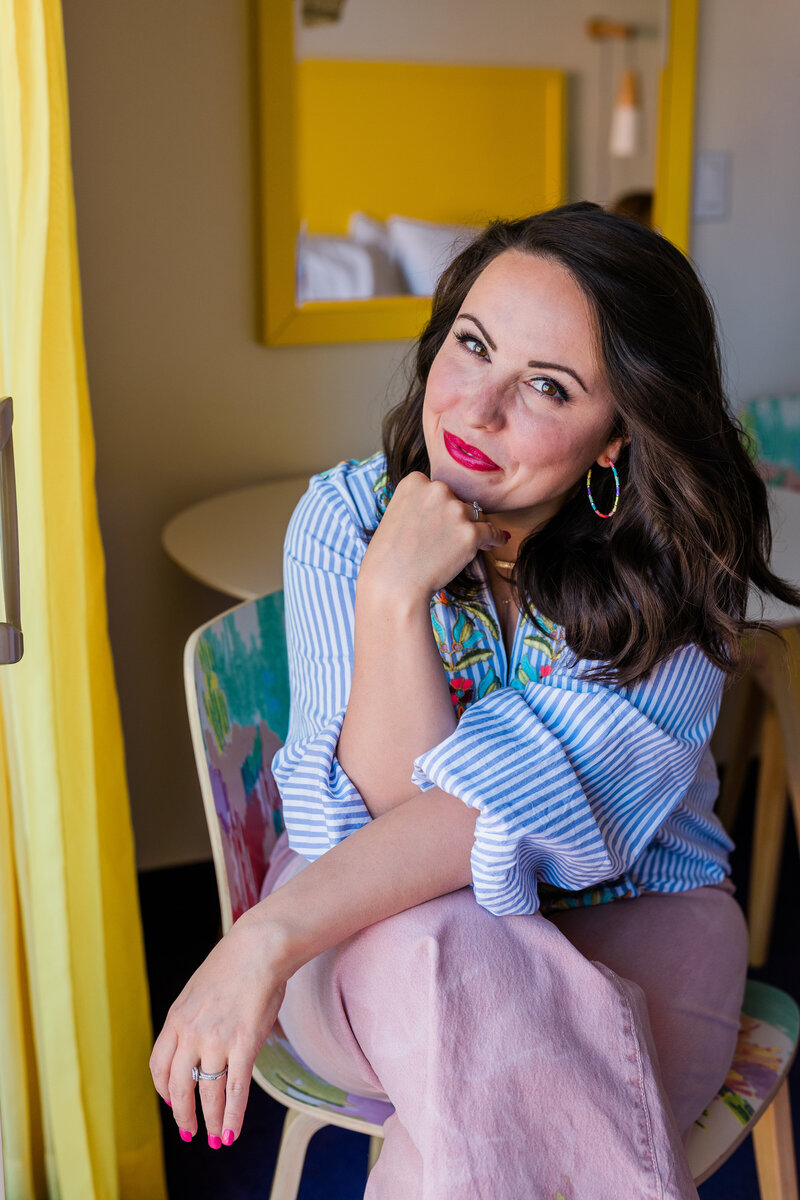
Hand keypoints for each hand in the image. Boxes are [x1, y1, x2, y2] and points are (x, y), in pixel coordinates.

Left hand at [149, 909, 288, 1146]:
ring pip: (208, 1095)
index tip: (173, 1102)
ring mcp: (217, 1041)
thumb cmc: (234, 965)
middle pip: (178, 1088)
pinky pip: (235, 1090)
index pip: (159, 1067)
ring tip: (217, 1139)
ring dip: (211, 1122)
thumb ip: (191, 1018)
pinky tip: (232, 1132)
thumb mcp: (198, 990)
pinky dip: (233, 1116)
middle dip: (183, 1116)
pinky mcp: (244, 1044)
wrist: (259, 948)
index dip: (164, 1090)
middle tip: (190, 1133)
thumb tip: (195, 1041)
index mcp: (176, 1019)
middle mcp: (191, 1034)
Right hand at [359, 472, 506, 603]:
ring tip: (462, 549)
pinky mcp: (470, 533)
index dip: (440, 508)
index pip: (439, 490)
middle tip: (446, 540)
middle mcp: (437, 490)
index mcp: (415, 482)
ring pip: (475, 516)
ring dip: (471, 530)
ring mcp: (455, 511)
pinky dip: (496, 537)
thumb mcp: (396, 515)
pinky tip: (498, 541)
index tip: (437, 523)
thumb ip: (420, 505)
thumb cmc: (389, 556)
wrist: (393, 584)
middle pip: (458, 500)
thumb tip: (451, 508)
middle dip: (456, 518)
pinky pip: (492, 531)